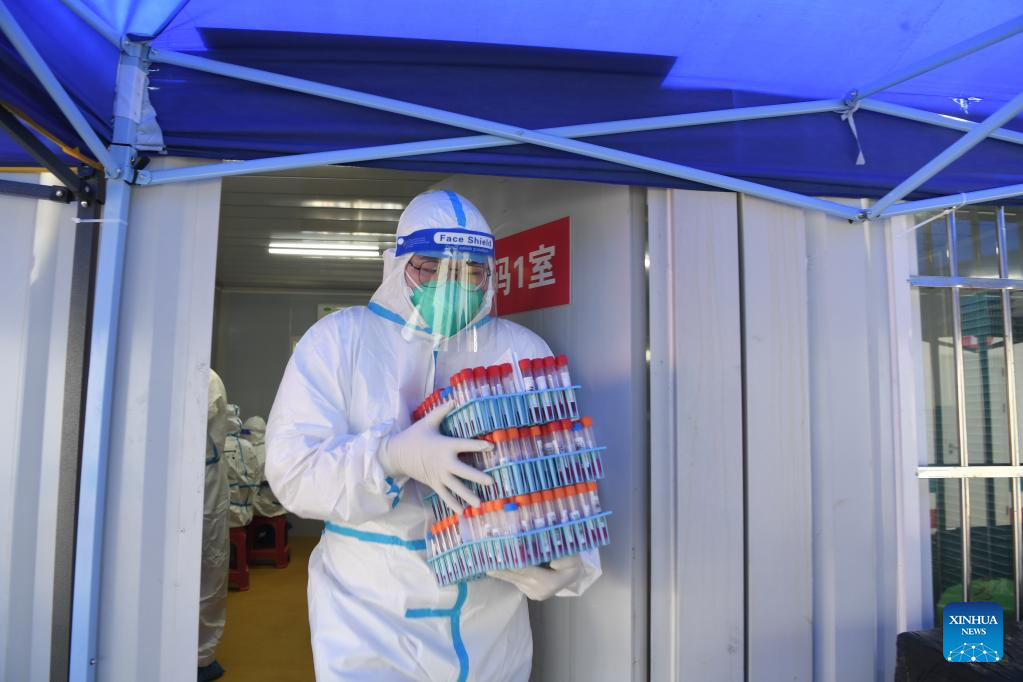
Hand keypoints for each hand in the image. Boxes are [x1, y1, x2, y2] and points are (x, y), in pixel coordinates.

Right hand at [378, 402, 493, 512]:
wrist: (396, 454)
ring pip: (456, 487)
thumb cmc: (414, 436)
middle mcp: (443, 463)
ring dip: (468, 495)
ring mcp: (438, 475)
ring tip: (480, 503)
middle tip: (492, 481)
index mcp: (444, 446)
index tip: (491, 447)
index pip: (465, 445)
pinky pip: (444, 495)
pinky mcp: (433, 483)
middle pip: (463, 471)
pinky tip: (462, 512)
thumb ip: (442, 411)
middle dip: (478, 477)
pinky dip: (453, 503)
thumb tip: (454, 399)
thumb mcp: (428, 421)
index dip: (478, 446)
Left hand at [488, 556, 584, 600]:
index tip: (497, 552)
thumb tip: (542, 553)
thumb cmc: (573, 562)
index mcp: (548, 582)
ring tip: (484, 560)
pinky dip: (505, 572)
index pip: (525, 568)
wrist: (575, 574)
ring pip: (513, 579)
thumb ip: (558, 555)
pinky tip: (494, 566)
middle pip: (515, 575)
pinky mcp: (529, 593)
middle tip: (483, 556)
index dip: (510, 560)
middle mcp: (538, 590)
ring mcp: (533, 593)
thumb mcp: (571, 556)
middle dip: (500, 565)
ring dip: (499, 569)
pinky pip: (515, 581)